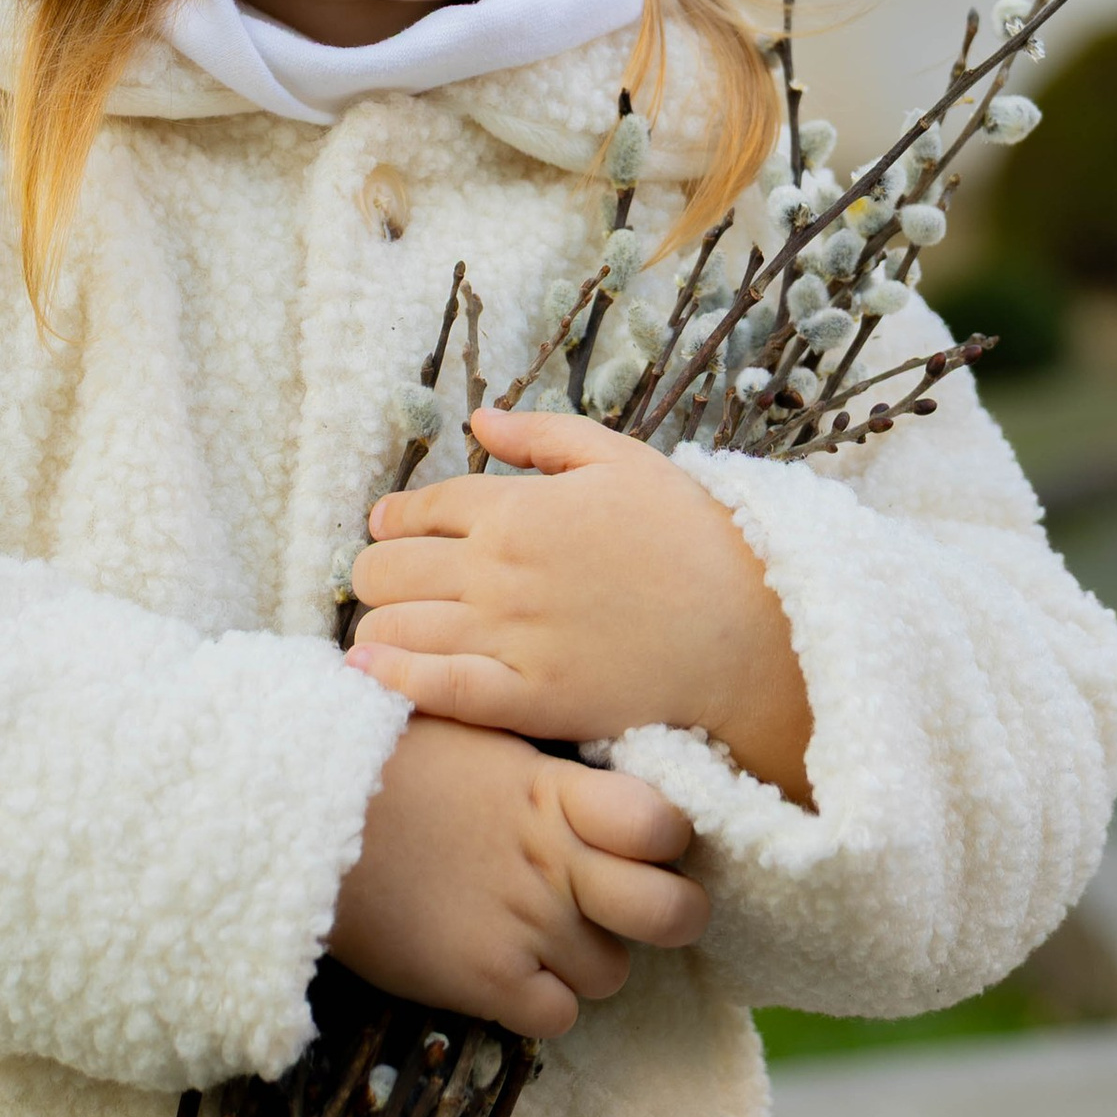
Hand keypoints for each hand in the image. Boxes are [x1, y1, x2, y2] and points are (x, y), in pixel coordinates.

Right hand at [328, 717, 707, 1038]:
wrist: (306, 813)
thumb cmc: (389, 762)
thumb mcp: (480, 738)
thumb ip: (546, 770)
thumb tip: (594, 772)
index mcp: (555, 791)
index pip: (664, 823)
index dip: (668, 839)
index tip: (646, 842)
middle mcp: (553, 861)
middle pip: (672, 912)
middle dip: (668, 916)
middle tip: (631, 909)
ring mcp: (523, 923)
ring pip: (613, 972)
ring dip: (585, 960)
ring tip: (539, 933)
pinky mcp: (483, 979)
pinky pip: (557, 1017)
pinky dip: (539, 1003)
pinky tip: (506, 969)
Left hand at [347, 410, 815, 804]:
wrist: (748, 629)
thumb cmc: (691, 538)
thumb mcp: (621, 460)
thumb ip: (542, 437)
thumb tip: (478, 417)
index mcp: (519, 508)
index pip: (421, 508)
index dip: (394, 517)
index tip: (387, 527)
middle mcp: (500, 570)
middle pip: (389, 566)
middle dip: (374, 570)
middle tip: (386, 580)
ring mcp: (510, 637)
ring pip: (397, 625)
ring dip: (378, 622)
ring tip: (386, 625)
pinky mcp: (528, 698)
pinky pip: (437, 688)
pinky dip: (392, 677)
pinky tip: (368, 669)